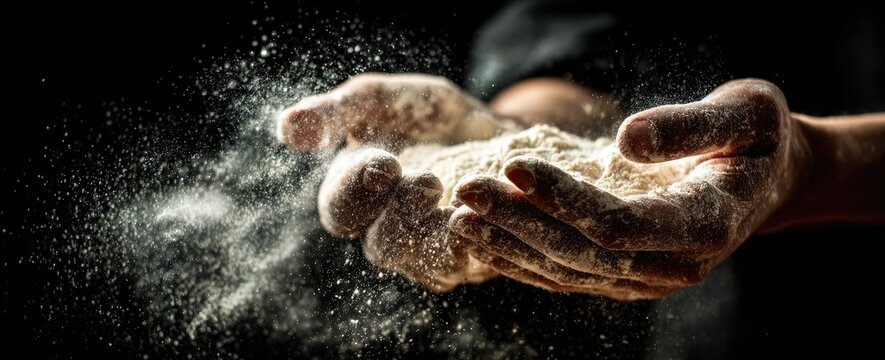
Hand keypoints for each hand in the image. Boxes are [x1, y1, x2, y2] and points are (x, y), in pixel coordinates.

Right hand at [278, 73, 508, 289]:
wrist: (490, 126)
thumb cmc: (422, 114)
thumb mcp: (377, 100)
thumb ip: (335, 114)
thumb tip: (285, 128)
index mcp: (356, 197)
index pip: (341, 211)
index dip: (357, 192)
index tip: (383, 163)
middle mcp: (388, 232)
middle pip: (384, 247)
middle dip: (403, 215)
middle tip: (428, 180)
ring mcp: (433, 251)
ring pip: (429, 265)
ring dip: (442, 237)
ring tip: (460, 203)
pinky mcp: (477, 255)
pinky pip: (474, 263)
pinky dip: (482, 242)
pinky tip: (492, 218)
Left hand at [450, 79, 812, 299]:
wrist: (764, 178)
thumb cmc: (754, 137)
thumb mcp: (746, 115)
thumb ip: (691, 125)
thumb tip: (628, 138)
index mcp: (703, 225)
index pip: (618, 223)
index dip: (563, 198)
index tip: (515, 166)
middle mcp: (672, 266)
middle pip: (582, 252)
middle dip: (519, 221)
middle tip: (467, 190)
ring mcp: (647, 278)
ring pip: (568, 271)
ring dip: (510, 244)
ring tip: (459, 216)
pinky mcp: (626, 277)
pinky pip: (568, 275)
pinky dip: (523, 260)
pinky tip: (484, 241)